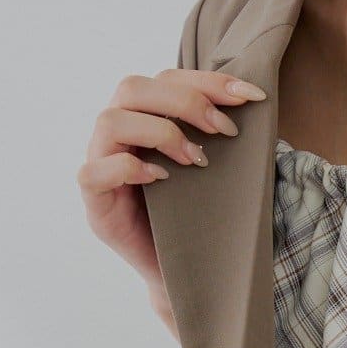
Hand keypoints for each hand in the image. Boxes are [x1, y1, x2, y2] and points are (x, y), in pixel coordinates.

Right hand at [77, 66, 265, 299]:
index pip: (167, 78)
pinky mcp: (94, 201)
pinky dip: (128, 168)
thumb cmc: (200, 211)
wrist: (186, 269)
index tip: (250, 96)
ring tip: (196, 160)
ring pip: (109, 120)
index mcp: (146, 116)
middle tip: (225, 130)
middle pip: (132, 87)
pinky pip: (93, 171)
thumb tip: (254, 99)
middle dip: (186, 101)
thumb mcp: (216, 165)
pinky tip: (161, 179)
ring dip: (161, 132)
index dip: (208, 80)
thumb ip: (219, 131)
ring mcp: (100, 164)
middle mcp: (118, 134)